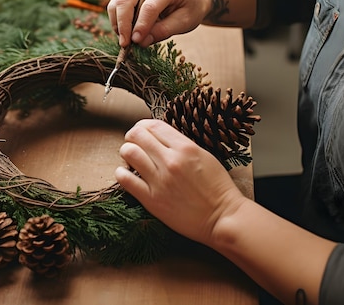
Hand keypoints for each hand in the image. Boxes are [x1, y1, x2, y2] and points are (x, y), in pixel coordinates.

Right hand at [107, 0, 208, 47]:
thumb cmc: (188, 9)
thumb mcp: (184, 22)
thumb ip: (163, 31)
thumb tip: (141, 41)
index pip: (149, 6)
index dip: (141, 25)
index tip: (136, 41)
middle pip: (126, 0)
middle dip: (123, 25)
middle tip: (125, 44)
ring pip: (116, 3)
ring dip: (118, 24)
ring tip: (127, 40)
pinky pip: (115, 6)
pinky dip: (117, 21)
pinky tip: (126, 32)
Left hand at [115, 119, 244, 244]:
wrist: (222, 217)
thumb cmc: (217, 188)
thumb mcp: (204, 156)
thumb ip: (181, 145)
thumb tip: (160, 138)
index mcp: (186, 148)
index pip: (154, 125)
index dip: (143, 126)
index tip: (143, 131)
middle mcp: (171, 161)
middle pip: (137, 135)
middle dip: (132, 136)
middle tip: (134, 144)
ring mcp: (160, 180)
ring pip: (129, 153)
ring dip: (126, 152)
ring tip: (131, 159)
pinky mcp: (152, 200)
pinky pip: (125, 180)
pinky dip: (122, 173)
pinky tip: (126, 173)